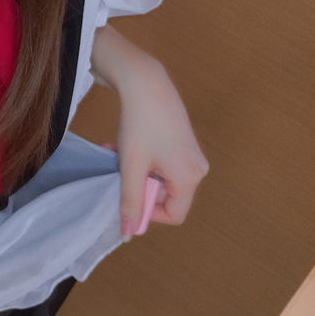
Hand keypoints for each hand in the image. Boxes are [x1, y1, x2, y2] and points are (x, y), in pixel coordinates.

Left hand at [112, 56, 209, 233]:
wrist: (146, 82)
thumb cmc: (140, 125)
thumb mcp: (131, 167)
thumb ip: (130, 201)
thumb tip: (128, 233)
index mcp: (190, 178)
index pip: (173, 215)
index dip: (148, 213)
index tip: (126, 196)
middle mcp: (197, 168)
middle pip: (167, 197)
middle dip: (139, 187)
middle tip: (119, 171)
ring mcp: (192, 155)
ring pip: (160, 178)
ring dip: (136, 172)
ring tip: (117, 154)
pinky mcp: (183, 143)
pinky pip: (163, 163)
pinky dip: (143, 160)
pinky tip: (124, 145)